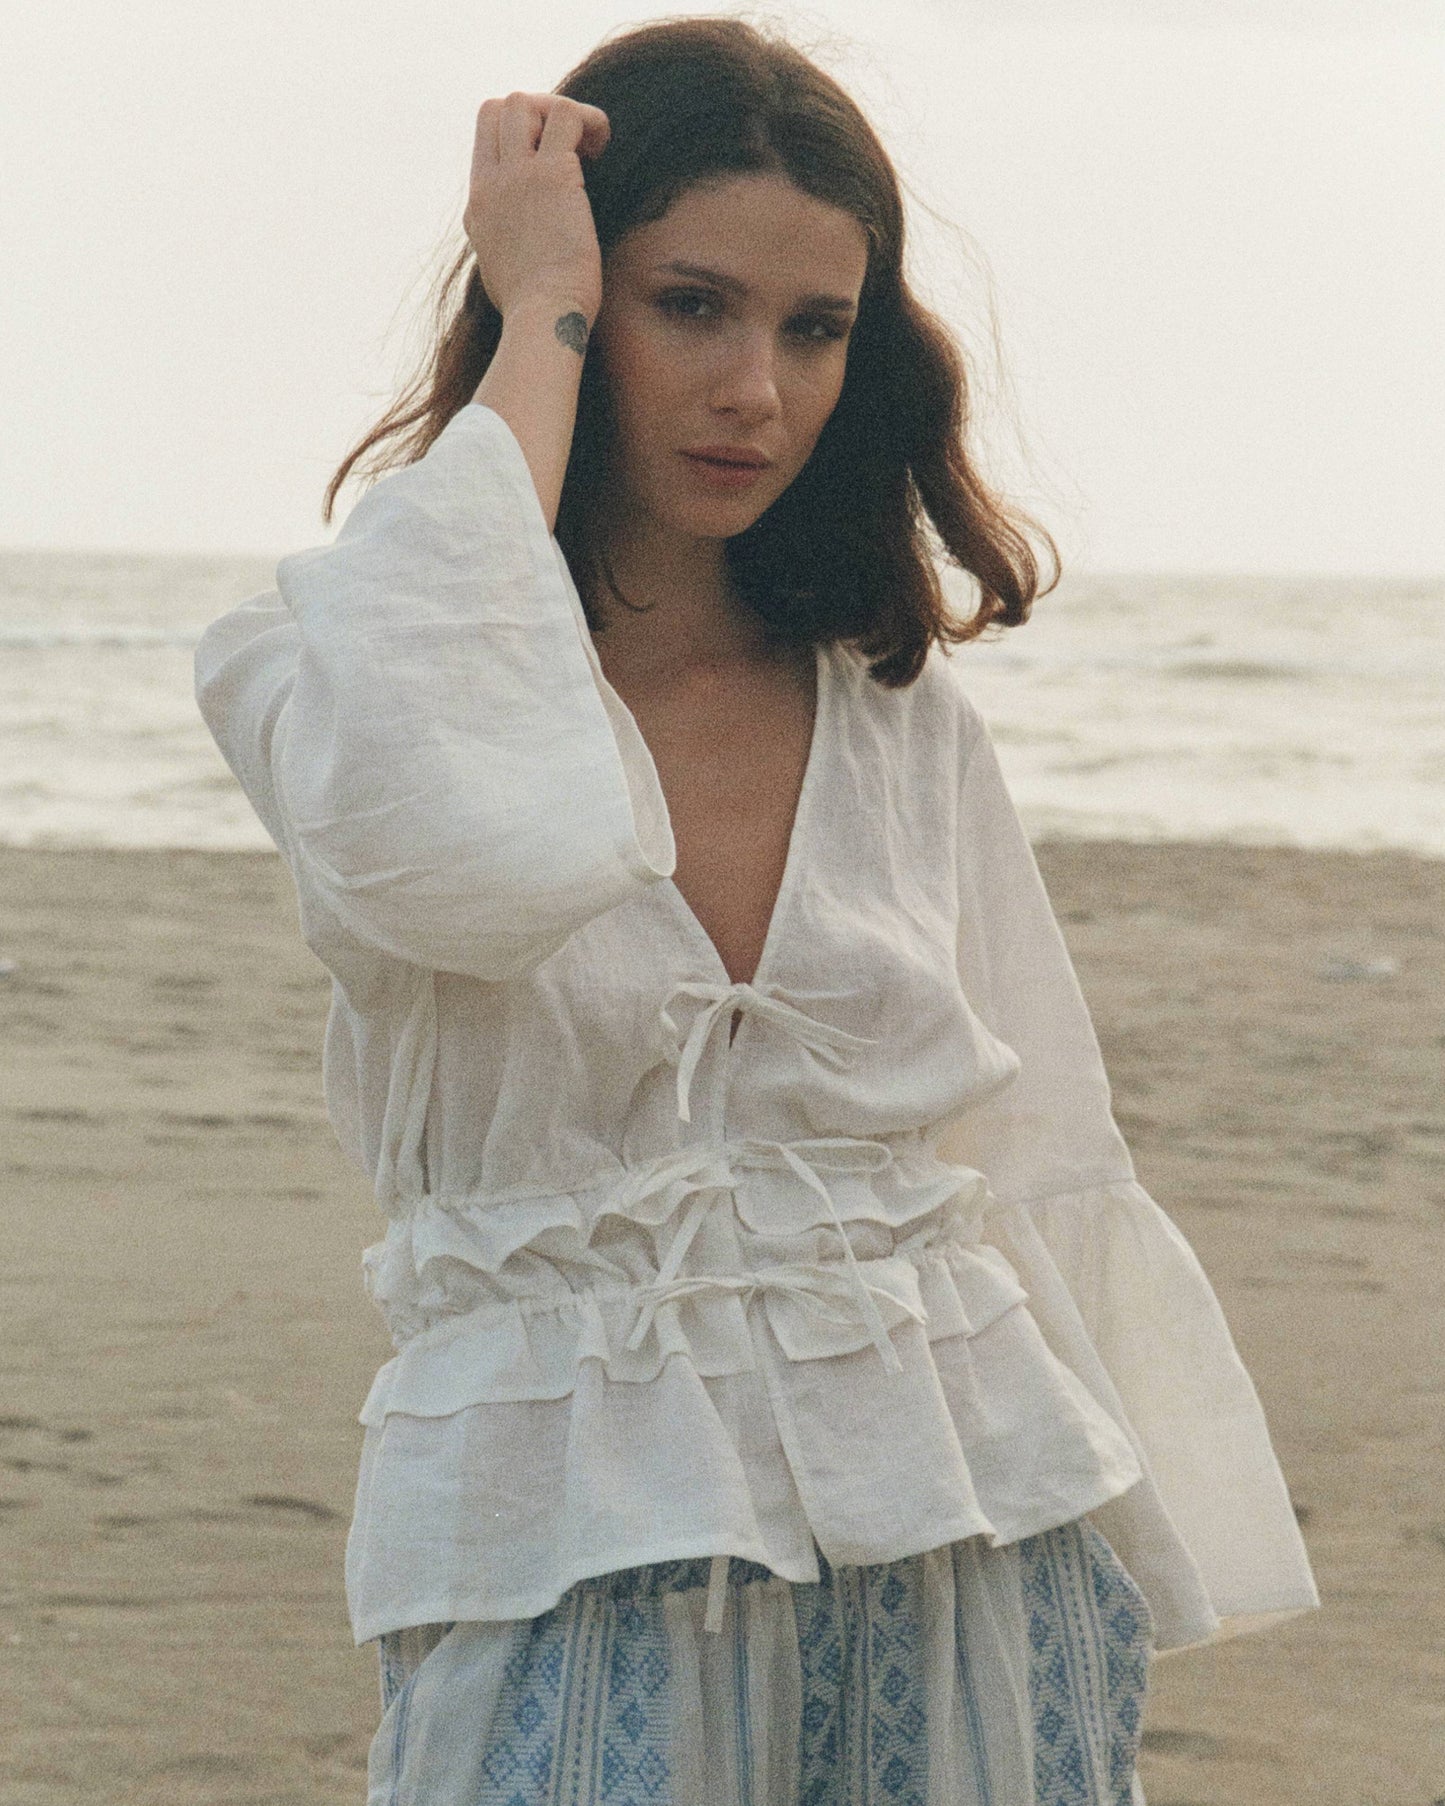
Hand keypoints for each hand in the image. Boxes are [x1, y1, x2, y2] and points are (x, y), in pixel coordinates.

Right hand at [465, 92, 610, 325]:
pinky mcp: (553, 175)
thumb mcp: (506, 277)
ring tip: (589, 145)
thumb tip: (523, 250)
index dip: (519, 138)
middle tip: (569, 147)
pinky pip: (568, 116)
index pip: (485, 142)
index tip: (549, 163)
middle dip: (536, 115)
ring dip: (560, 113)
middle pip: (498, 110)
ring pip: (524, 103)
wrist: (542, 320)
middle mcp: (491, 185)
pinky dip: (589, 120)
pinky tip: (603, 145)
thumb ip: (507, 249)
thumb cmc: (536, 314)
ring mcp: (517, 176)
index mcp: (478, 208)